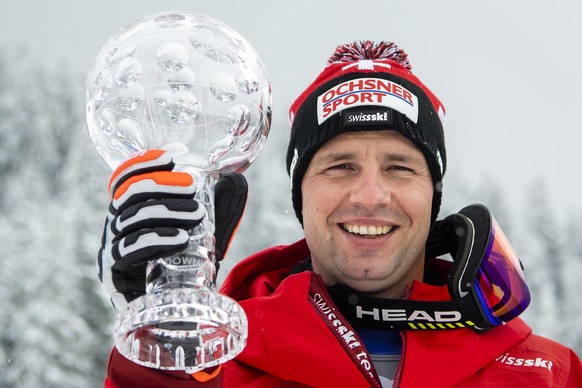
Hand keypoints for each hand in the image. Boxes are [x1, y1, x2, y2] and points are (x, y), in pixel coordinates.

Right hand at [98, 150, 247, 310]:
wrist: (180, 309)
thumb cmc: (190, 265)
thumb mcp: (209, 231)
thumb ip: (220, 207)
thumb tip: (235, 180)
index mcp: (131, 211)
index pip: (125, 179)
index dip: (141, 164)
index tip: (171, 156)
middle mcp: (116, 226)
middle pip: (128, 195)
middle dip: (161, 185)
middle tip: (192, 188)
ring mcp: (111, 249)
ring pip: (131, 220)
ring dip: (166, 212)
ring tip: (197, 215)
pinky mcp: (113, 274)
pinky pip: (129, 250)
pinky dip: (156, 240)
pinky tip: (180, 238)